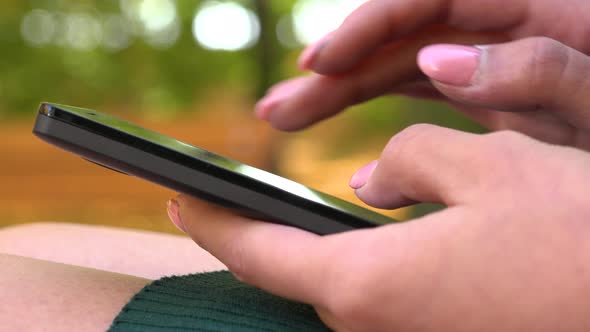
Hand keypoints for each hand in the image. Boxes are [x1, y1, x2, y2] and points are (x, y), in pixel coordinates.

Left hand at [168, 126, 589, 330]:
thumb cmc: (578, 240)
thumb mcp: (488, 166)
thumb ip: (412, 161)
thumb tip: (374, 179)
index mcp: (371, 282)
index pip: (259, 251)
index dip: (214, 221)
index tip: (179, 199)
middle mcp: (382, 328)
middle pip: (295, 274)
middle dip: (261, 236)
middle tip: (233, 203)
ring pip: (342, 286)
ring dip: (315, 251)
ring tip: (294, 219)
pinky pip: (385, 300)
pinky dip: (364, 267)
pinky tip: (375, 243)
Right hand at [255, 0, 589, 149]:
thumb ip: (538, 67)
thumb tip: (443, 64)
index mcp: (533, 6)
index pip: (429, 1)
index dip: (367, 26)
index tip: (321, 63)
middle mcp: (498, 29)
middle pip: (397, 38)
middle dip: (333, 73)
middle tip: (276, 109)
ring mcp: (485, 64)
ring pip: (394, 69)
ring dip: (336, 95)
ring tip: (284, 116)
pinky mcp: (480, 94)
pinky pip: (412, 93)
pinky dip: (372, 111)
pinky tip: (341, 129)